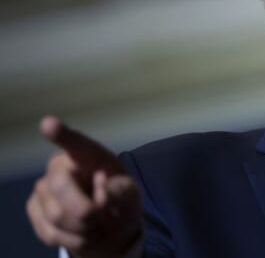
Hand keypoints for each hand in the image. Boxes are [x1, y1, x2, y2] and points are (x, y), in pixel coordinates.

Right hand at [26, 116, 142, 257]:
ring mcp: (43, 188)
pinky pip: (50, 232)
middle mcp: (61, 166)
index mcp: (89, 156)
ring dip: (83, 228)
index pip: (75, 143)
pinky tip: (82, 233)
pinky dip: (73, 239)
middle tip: (102, 215)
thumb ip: (119, 193)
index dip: (62, 134)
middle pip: (60, 185)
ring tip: (96, 224)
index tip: (49, 124)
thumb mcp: (130, 196)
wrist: (108, 228)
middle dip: (86, 209)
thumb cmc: (119, 201)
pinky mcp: (34, 210)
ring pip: (57, 214)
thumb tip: (100, 196)